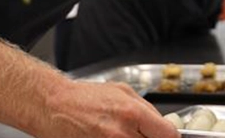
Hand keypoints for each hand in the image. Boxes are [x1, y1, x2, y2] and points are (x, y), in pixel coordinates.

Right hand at [34, 80, 177, 137]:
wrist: (53, 105)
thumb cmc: (85, 97)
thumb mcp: (124, 91)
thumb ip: (147, 110)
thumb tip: (164, 125)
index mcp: (132, 114)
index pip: (168, 135)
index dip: (171, 137)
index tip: (167, 136)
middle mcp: (121, 134)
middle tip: (144, 135)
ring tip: (127, 135)